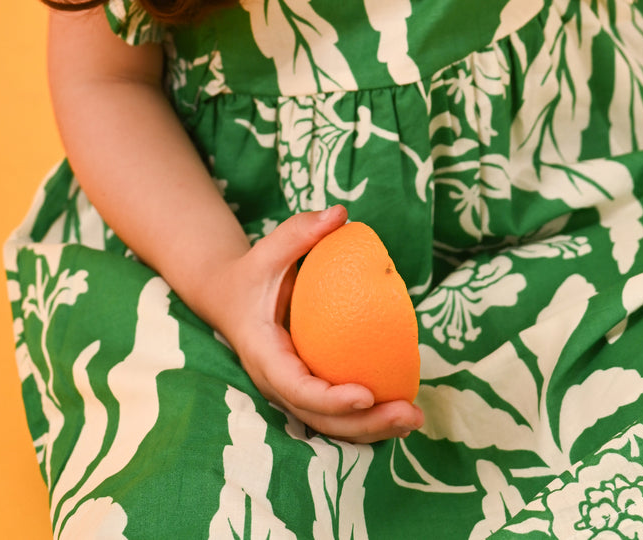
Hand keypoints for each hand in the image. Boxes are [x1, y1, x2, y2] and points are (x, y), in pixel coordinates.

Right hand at [211, 205, 424, 443]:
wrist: (228, 298)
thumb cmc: (251, 273)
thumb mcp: (267, 251)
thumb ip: (300, 232)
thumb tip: (341, 213)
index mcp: (264, 356)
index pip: (297, 388)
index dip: (330, 399)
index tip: (366, 395)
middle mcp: (277, 383)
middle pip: (320, 419)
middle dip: (366, 425)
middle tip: (409, 414)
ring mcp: (291, 392)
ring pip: (330, 424)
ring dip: (373, 429)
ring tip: (414, 418)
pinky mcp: (305, 389)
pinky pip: (335, 412)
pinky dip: (366, 417)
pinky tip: (401, 408)